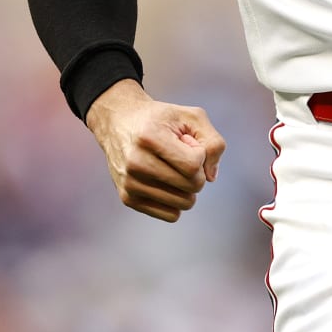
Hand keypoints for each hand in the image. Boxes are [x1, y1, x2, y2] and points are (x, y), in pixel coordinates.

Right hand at [85, 79, 226, 221]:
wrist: (118, 122)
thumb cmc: (160, 119)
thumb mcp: (191, 116)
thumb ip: (213, 142)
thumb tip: (211, 177)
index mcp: (150, 138)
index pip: (193, 166)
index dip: (200, 155)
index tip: (188, 143)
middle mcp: (135, 163)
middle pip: (191, 187)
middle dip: (197, 172)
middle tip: (180, 154)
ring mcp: (130, 184)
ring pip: (184, 204)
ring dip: (187, 187)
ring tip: (171, 167)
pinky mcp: (128, 199)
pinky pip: (171, 215)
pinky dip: (176, 200)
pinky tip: (166, 181)